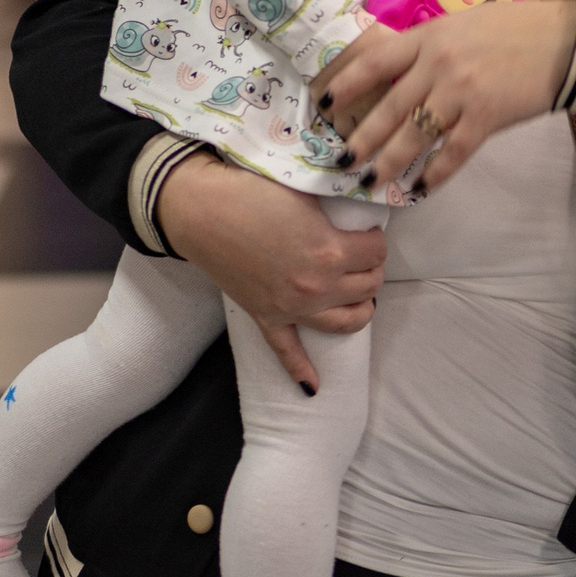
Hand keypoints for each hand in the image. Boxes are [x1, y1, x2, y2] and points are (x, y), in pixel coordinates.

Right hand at [156, 152, 386, 387]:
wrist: (199, 211)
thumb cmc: (250, 191)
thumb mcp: (304, 190)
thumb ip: (335, 205)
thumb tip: (358, 204)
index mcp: (330, 252)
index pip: (376, 250)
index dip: (374, 238)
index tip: (365, 230)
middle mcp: (317, 287)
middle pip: (369, 285)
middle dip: (371, 268)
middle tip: (361, 254)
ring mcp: (292, 308)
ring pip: (347, 322)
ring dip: (360, 308)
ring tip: (358, 294)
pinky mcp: (267, 317)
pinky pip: (287, 353)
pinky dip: (301, 372)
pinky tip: (314, 386)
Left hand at [313, 0, 575, 190]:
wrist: (566, 43)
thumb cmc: (516, 28)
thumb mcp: (462, 24)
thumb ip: (430, 45)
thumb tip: (401, 70)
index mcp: (428, 36)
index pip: (374, 62)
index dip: (344, 85)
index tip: (322, 104)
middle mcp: (437, 64)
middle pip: (388, 108)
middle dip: (360, 139)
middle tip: (340, 161)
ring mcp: (461, 92)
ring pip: (413, 135)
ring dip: (388, 163)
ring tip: (370, 182)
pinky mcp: (485, 118)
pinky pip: (451, 153)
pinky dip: (434, 174)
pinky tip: (419, 189)